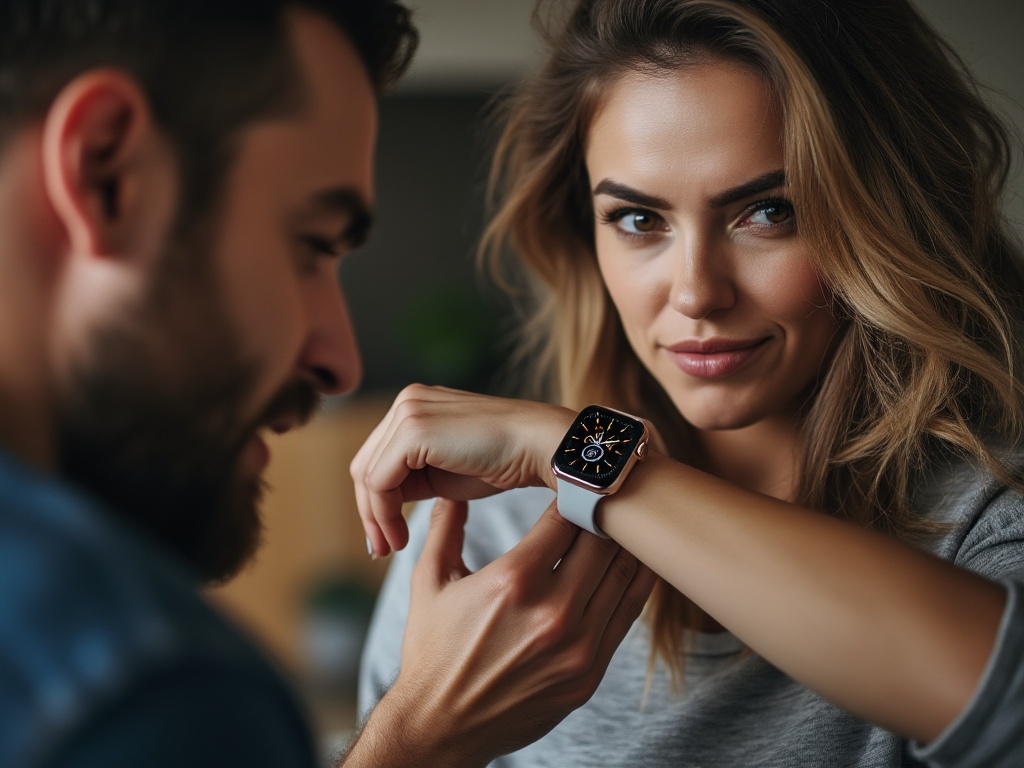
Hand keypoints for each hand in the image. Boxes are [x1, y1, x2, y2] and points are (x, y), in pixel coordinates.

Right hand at [347, 498, 656, 767]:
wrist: (442, 726)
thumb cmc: (432, 650)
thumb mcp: (429, 582)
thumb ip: (445, 526)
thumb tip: (454, 486)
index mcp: (512, 581)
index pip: (566, 516)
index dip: (573, 491)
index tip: (576, 477)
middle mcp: (551, 612)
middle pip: (601, 541)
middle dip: (601, 514)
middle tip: (605, 493)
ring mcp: (577, 647)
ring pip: (622, 575)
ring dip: (625, 544)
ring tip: (625, 520)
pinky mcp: (591, 673)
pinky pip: (626, 615)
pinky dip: (634, 583)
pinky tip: (633, 562)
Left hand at [351, 384, 573, 553]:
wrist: (544, 447)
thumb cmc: (509, 462)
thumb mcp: (451, 471)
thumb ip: (419, 478)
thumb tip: (388, 506)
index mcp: (417, 405)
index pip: (377, 457)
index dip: (373, 502)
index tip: (386, 539)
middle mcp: (407, 401)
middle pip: (365, 465)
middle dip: (369, 513)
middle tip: (380, 551)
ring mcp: (408, 411)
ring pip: (366, 475)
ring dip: (376, 518)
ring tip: (392, 548)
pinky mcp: (413, 430)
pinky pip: (379, 482)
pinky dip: (384, 514)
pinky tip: (402, 537)